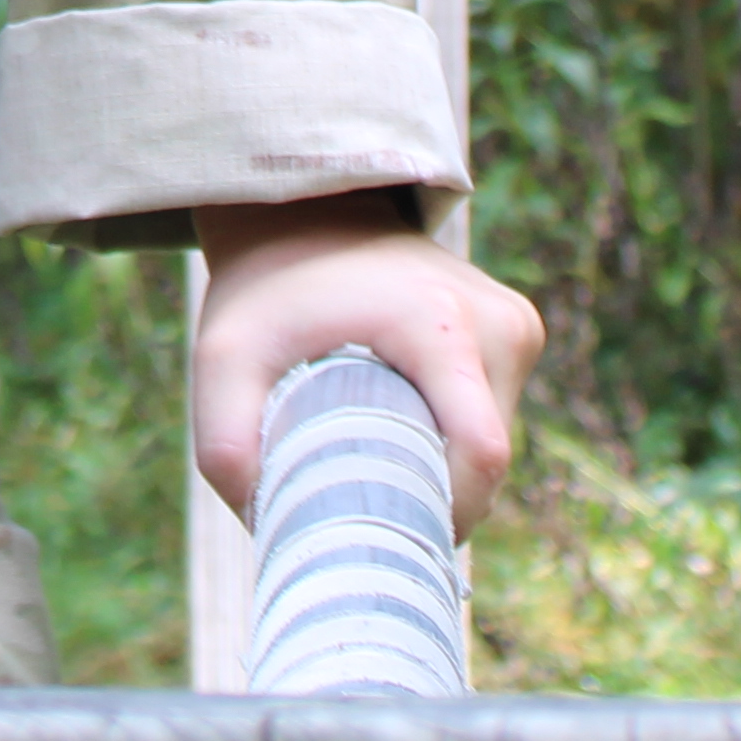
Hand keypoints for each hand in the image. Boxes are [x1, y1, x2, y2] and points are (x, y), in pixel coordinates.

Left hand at [185, 195, 544, 533]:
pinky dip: (454, 439)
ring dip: (447, 471)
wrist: (311, 210)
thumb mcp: (225, 354)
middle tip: (366, 504)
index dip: (445, 513)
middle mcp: (497, 321)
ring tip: (380, 461)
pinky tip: (407, 430)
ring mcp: (514, 323)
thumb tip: (258, 518)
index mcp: (439, 322)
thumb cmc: (268, 290)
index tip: (384, 530)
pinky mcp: (517, 329)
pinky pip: (494, 414)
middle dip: (436, 500)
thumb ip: (224, 437)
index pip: (481, 454)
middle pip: (489, 462)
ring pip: (495, 444)